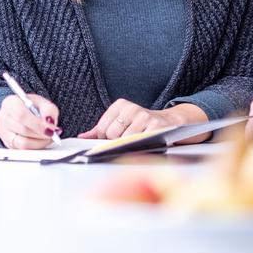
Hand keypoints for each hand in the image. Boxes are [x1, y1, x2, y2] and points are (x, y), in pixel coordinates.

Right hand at [0, 94, 60, 149]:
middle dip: (41, 134)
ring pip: (22, 143)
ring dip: (40, 142)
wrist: (20, 112)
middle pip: (23, 130)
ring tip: (50, 137)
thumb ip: (49, 110)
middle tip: (53, 134)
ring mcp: (3, 133)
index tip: (51, 129)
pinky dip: (36, 147)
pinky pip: (23, 150)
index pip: (22, 115)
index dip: (37, 124)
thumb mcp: (42, 102)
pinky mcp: (7, 144)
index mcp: (10, 103)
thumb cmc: (30, 106)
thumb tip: (50, 122)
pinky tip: (43, 141)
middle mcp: (3, 118)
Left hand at [78, 100, 208, 142]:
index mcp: (120, 105)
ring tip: (138, 141)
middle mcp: (132, 108)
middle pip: (112, 135)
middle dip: (118, 143)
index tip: (115, 139)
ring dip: (130, 146)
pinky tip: (146, 143)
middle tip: (129, 140)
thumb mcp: (120, 123)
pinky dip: (140, 147)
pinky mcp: (156, 126)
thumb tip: (82, 137)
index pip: (102, 128)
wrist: (170, 123)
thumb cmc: (141, 125)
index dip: (106, 139)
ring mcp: (144, 116)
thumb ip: (100, 130)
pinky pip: (140, 143)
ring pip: (125, 141)